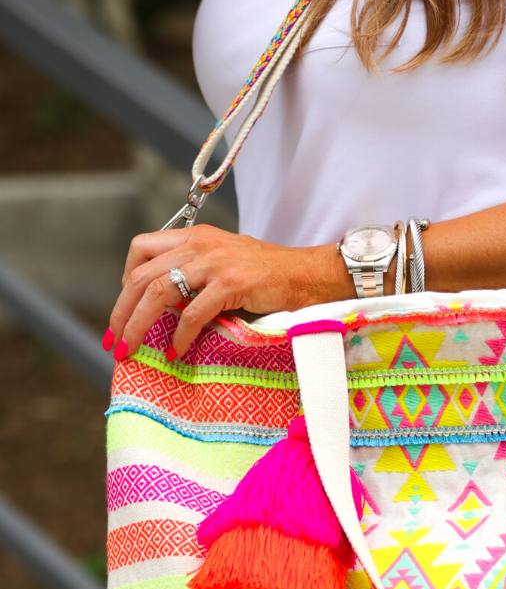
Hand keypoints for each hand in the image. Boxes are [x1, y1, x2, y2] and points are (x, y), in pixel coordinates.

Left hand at [105, 225, 349, 360]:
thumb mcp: (224, 264)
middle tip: (114, 339)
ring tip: (131, 348)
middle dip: (120, 311)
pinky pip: (192, 313)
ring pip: (157, 292)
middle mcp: (199, 244)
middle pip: (140, 275)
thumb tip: (166, 304)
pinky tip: (176, 352)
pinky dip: (179, 336)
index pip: (141, 247)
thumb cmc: (270, 275)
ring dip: (138, 325)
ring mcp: (214, 263)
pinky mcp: (230, 284)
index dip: (126, 278)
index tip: (126, 306)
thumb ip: (195, 275)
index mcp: (195, 236)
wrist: (308, 275)